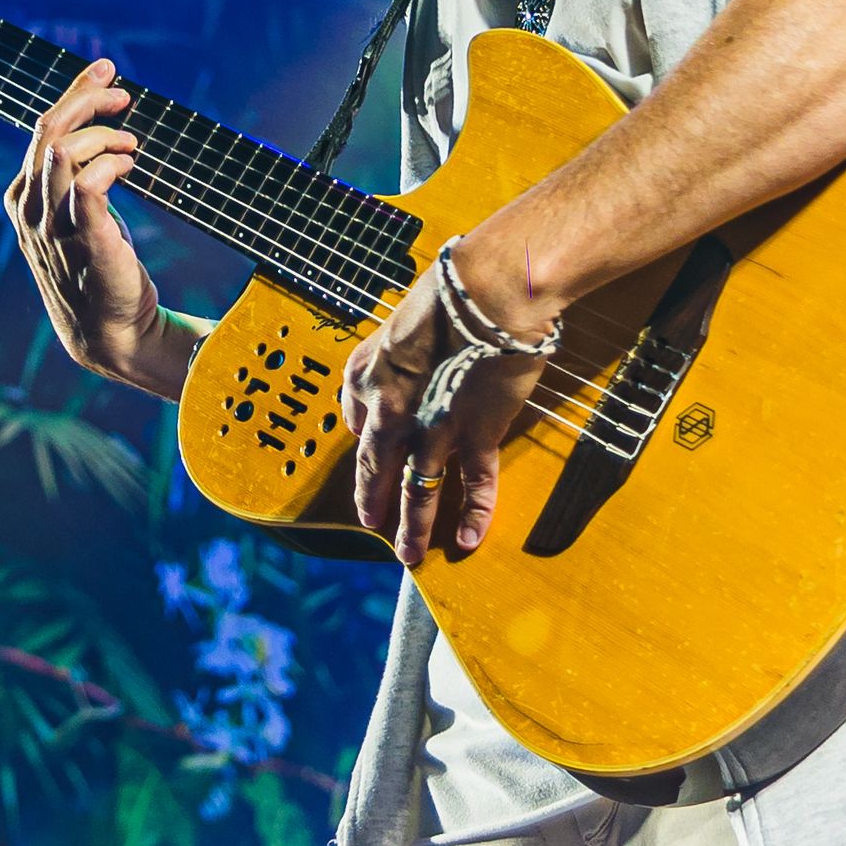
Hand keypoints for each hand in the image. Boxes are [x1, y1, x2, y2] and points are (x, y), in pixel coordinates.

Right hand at [5, 57, 158, 376]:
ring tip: (131, 145)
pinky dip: (108, 166)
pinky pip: (88, 191)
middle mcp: (31, 211)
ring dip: (103, 136)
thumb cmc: (96, 264)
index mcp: (23, 197)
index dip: (74, 93)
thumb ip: (74, 170)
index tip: (106, 71)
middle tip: (122, 93)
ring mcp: (55, 230)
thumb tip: (96, 117)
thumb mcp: (76, 211)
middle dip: (87, 100)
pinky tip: (129, 165)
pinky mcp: (87, 244)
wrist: (109, 330)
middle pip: (49, 133)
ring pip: (64, 153)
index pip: (41, 128)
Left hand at [340, 253, 547, 567]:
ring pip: (417, 488)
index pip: (355, 418)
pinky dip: (471, 515)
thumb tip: (417, 357)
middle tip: (372, 523)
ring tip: (408, 555)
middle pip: (375, 466)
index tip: (367, 453)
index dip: (363, 438)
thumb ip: (405, 348)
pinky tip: (467, 540)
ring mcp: (431, 427)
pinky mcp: (474, 434)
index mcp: (368, 373)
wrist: (489, 290)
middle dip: (373, 499)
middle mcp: (390, 409)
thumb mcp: (407, 316)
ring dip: (412, 526)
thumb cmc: (453, 289)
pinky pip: (472, 485)